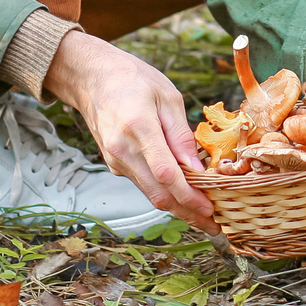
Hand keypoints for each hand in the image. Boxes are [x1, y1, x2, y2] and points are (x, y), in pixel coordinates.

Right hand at [42, 31, 217, 232]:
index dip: (189, 196)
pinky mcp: (115, 164)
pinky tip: (184, 196)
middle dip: (188, 213)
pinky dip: (164, 193)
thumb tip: (196, 168)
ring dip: (178, 208)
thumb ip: (181, 134)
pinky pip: (143, 183)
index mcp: (138, 128)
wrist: (92, 78)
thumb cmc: (133, 80)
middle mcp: (123, 150)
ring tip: (205, 218)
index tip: (211, 208)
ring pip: (150, 194)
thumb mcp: (167, 96)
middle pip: (158, 194)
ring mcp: (115, 160)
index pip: (166, 174)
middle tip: (214, 227)